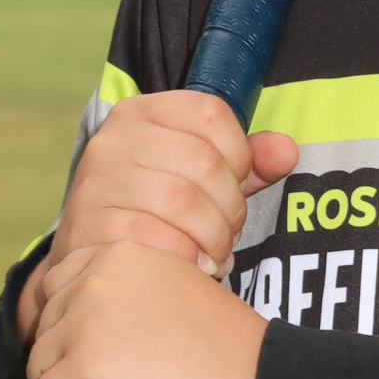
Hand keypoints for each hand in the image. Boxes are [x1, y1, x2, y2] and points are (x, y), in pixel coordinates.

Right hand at [17, 92, 297, 343]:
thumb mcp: (198, 175)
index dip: (239, 153)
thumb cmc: (154, 209)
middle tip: (228, 231)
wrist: (92, 259)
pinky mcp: (91, 227)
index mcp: (141, 112)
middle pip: (202, 161)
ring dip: (214, 237)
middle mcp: (114, 140)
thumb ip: (245, 161)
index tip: (236, 182)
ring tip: (215, 252)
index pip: (211, 113)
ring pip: (183, 202)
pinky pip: (159, 239)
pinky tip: (194, 266)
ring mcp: (98, 182)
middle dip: (230, 206)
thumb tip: (287, 150)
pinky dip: (188, 257)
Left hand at [27, 239, 266, 378]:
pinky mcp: (81, 370)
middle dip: (64, 356)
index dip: (70, 321)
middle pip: (47, 324)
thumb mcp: (185, 290)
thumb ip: (147, 288)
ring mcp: (84, 324)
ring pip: (41, 364)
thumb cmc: (231, 353)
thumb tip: (118, 318)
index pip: (60, 282)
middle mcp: (97, 279)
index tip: (94, 349)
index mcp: (123, 253)